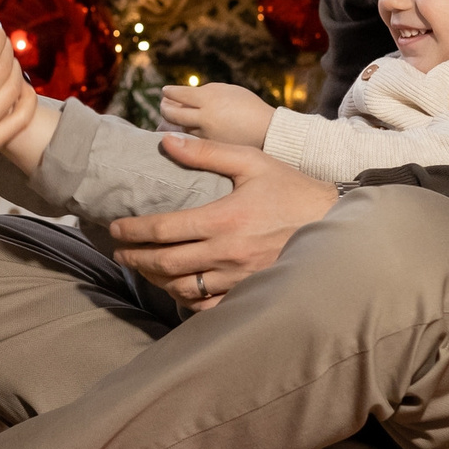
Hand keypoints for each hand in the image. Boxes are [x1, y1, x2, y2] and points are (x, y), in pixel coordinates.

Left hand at [108, 137, 339, 304]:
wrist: (334, 223)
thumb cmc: (292, 190)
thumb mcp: (252, 162)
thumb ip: (206, 153)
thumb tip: (166, 142)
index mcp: (222, 219)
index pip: (163, 229)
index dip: (132, 230)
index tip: (115, 229)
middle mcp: (226, 253)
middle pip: (165, 262)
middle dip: (135, 258)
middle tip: (119, 252)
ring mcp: (237, 278)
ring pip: (182, 288)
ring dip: (156, 279)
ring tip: (144, 268)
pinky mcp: (249, 292)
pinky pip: (209, 306)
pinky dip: (187, 301)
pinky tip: (177, 290)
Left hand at [160, 82, 275, 147]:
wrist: (266, 130)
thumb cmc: (247, 107)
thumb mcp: (227, 91)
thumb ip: (204, 93)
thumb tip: (179, 97)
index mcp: (209, 98)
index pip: (178, 94)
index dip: (169, 92)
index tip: (166, 91)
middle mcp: (205, 116)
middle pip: (172, 112)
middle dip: (165, 107)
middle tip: (164, 105)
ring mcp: (206, 134)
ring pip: (177, 128)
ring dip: (169, 122)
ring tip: (168, 118)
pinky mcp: (209, 148)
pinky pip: (187, 141)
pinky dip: (179, 136)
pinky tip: (177, 133)